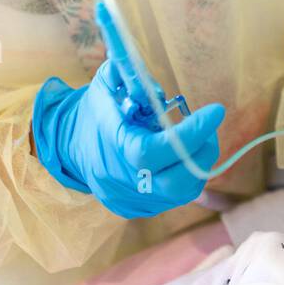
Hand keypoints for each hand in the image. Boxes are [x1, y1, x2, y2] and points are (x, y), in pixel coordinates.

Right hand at [33, 59, 223, 217]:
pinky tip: (177, 156)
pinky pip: (173, 197)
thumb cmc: (94, 109)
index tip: (215, 111)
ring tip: (193, 140)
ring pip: (182, 192)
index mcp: (113, 147)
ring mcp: (129, 199)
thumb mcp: (106, 83)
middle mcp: (121, 179)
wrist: (68, 145)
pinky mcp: (136, 209)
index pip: (156, 151)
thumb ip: (131, 76)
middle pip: (176, 181)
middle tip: (207, 128)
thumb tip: (157, 86)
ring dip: (198, 163)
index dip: (191, 134)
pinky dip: (184, 174)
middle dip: (203, 152)